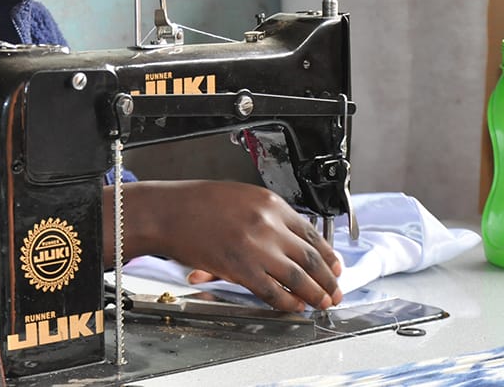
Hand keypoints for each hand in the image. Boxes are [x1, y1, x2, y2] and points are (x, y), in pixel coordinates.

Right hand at [106, 180, 342, 312]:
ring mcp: (256, 247)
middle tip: (335, 290)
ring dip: (314, 293)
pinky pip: (272, 290)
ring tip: (321, 303)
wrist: (168, 211)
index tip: (335, 266)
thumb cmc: (197, 203)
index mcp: (270, 203)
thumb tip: (289, 238)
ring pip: (297, 276)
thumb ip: (268, 216)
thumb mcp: (241, 197)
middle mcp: (268, 224)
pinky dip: (287, 302)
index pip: (311, 232)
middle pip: (310, 256)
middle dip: (328, 278)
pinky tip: (294, 306)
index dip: (327, 254)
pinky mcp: (240, 268)